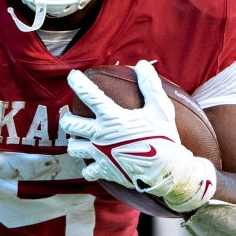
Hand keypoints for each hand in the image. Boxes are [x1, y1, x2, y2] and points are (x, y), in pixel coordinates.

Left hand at [59, 60, 216, 212]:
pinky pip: (87, 171)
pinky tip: (92, 163)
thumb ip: (149, 85)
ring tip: (80, 139)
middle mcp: (100, 135)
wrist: (167, 171)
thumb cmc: (164, 138)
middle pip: (70, 124)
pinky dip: (88, 167)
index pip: (89, 95)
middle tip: (70, 116)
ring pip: (73, 147)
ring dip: (75, 142)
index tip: (72, 76)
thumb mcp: (160, 108)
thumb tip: (142, 64)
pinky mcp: (104, 171)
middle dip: (67, 119)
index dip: (78, 83)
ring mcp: (100, 155)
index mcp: (112, 118)